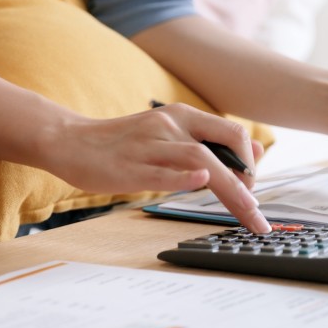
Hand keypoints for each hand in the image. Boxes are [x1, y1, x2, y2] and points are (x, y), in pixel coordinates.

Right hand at [39, 103, 270, 232]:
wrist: (70, 141)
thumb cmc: (121, 144)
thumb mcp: (168, 134)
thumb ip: (208, 142)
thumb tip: (257, 152)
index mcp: (181, 116)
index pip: (232, 133)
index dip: (251, 161)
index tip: (254, 191)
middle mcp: (169, 124)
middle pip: (223, 146)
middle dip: (248, 181)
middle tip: (256, 212)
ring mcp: (149, 145)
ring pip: (200, 159)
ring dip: (230, 187)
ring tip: (246, 211)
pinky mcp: (130, 166)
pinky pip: (162, 171)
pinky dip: (184, 176)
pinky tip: (201, 181)